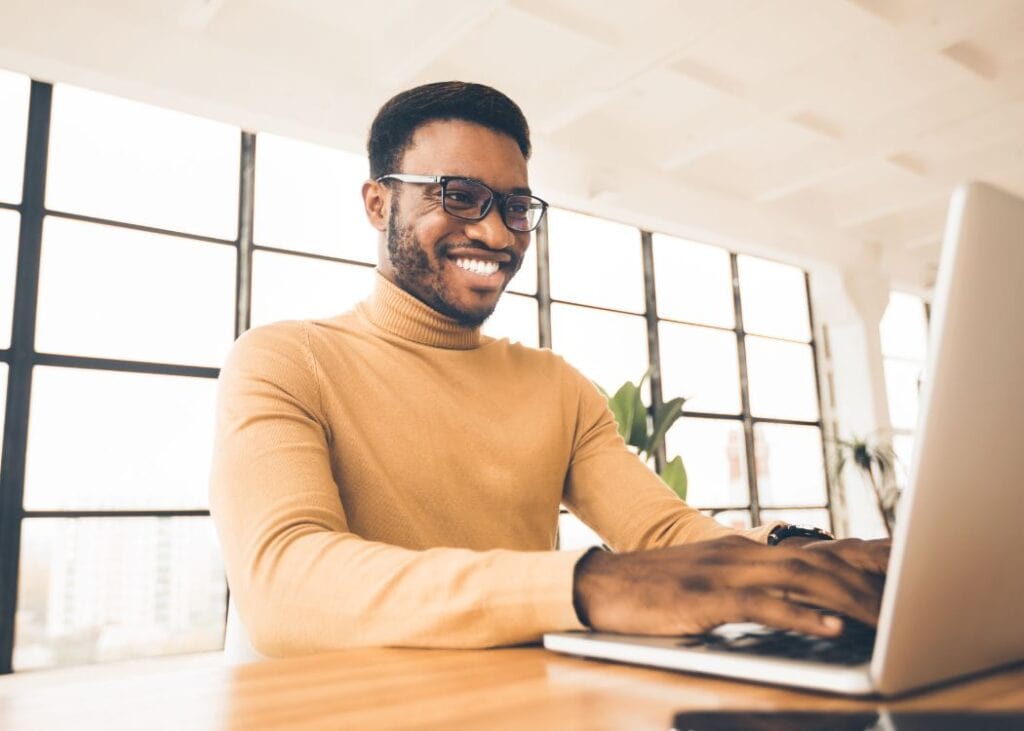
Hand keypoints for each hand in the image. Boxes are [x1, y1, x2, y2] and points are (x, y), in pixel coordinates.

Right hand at [573, 535, 887, 637]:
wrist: (601, 583)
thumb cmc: (654, 588)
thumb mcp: (708, 579)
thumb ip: (751, 584)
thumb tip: (797, 602)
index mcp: (744, 549)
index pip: (813, 550)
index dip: (860, 560)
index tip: (902, 574)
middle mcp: (740, 553)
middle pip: (817, 561)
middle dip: (866, 581)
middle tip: (908, 600)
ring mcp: (723, 572)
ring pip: (799, 579)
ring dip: (845, 597)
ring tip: (884, 617)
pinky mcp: (705, 598)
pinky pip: (762, 605)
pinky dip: (799, 615)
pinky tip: (828, 627)